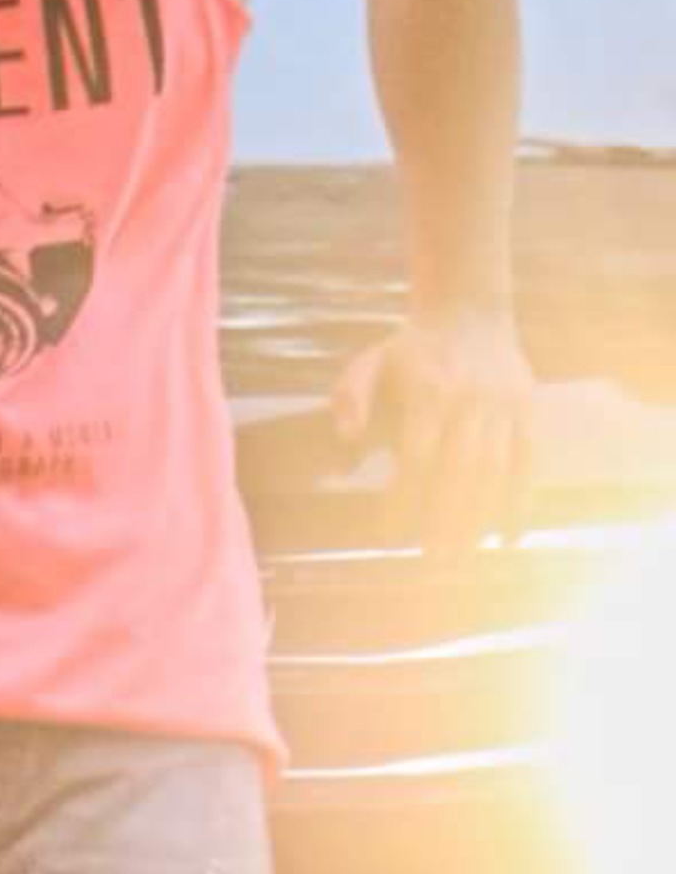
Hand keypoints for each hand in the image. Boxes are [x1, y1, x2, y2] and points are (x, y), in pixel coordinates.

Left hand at [331, 309, 533, 556]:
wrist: (470, 311)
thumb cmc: (411, 348)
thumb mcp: (371, 360)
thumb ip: (352, 396)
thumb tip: (347, 439)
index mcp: (428, 391)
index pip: (417, 455)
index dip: (404, 497)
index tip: (390, 536)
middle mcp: (468, 401)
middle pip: (459, 470)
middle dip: (446, 519)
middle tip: (433, 562)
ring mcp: (501, 407)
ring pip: (494, 470)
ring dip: (481, 518)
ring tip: (464, 558)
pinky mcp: (525, 412)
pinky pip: (526, 462)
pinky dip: (521, 501)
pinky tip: (509, 538)